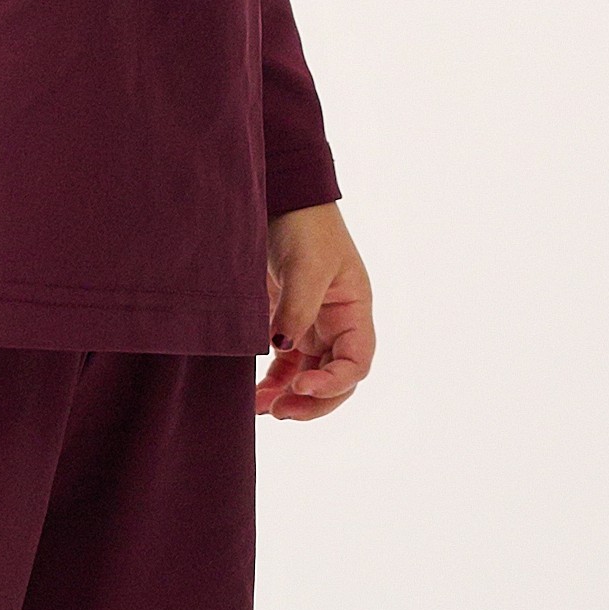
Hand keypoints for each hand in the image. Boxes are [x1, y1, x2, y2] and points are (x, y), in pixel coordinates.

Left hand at [260, 199, 375, 417]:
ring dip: (289, 398)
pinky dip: (271, 384)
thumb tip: (283, 346)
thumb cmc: (304, 224)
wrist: (279, 198)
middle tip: (280, 412)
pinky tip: (252, 396)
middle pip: (335, 380)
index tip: (301, 385)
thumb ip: (297, 307)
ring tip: (261, 409)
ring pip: (307, 378)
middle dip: (312, 401)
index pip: (356, 362)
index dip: (334, 383)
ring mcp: (311, 327)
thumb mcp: (306, 265)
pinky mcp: (285, 324)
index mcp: (354, 311)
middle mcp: (337, 325)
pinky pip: (284, 367)